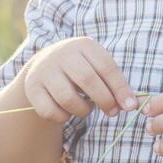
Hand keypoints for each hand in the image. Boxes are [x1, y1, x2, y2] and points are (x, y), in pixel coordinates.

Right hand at [23, 37, 137, 125]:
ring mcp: (44, 71)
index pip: (106, 67)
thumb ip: (113, 83)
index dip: (120, 89)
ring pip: (67, 98)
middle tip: (112, 112)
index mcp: (83, 45)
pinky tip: (67, 111)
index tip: (130, 106)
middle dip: (104, 100)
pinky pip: (50, 111)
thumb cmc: (80, 68)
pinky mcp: (32, 88)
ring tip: (86, 108)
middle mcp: (62, 54)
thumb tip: (130, 104)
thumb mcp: (96, 66)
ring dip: (83, 110)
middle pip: (87, 80)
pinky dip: (63, 117)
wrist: (43, 65)